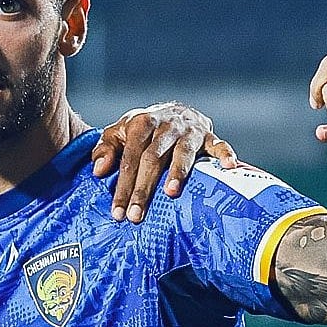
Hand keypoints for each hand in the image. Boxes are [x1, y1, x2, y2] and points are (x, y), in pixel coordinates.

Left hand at [93, 102, 237, 222]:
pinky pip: (219, 144)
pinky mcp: (209, 136)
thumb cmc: (142, 130)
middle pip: (152, 159)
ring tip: (170, 193)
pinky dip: (225, 154)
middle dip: (143, 189)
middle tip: (136, 215)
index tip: (117, 211)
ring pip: (183, 153)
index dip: (122, 185)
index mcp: (140, 125)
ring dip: (178, 173)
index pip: (129, 159)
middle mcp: (165, 127)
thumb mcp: (118, 133)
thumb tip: (98, 171)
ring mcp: (189, 131)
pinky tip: (229, 167)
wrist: (174, 110)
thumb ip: (105, 149)